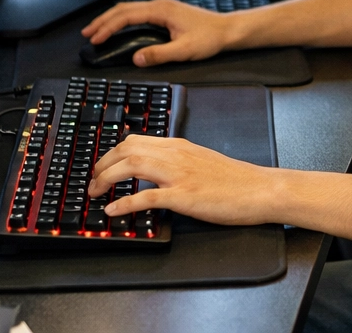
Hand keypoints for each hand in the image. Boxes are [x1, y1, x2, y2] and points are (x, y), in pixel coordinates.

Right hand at [82, 0, 231, 65]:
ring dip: (111, 19)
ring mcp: (162, 7)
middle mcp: (160, 5)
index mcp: (161, 10)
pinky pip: (137, 13)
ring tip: (96, 30)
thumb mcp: (184, 51)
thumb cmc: (210, 38)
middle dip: (103, 21)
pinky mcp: (165, 12)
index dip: (108, 27)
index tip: (95, 39)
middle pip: (123, 9)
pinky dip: (123, 20)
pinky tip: (118, 27)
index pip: (127, 16)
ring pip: (129, 9)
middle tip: (87, 33)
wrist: (227, 30)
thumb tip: (136, 58)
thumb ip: (159, 54)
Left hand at [90, 135, 278, 224]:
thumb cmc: (235, 180)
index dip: (110, 153)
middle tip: (91, 182)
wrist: (260, 189)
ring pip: (131, 166)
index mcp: (179, 146)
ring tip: (95, 194)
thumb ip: (177, 161)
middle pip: (126, 149)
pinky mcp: (185, 196)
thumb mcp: (201, 161)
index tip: (100, 167)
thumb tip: (154, 171)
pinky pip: (147, 197)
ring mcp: (180, 175)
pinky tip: (113, 211)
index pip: (134, 140)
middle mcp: (176, 155)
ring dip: (106, 179)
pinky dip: (125, 203)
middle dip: (101, 165)